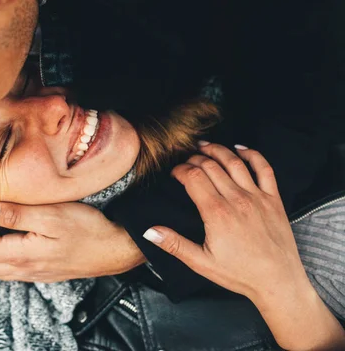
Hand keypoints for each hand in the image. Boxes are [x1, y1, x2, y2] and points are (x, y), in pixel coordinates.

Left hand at [0, 202, 144, 281]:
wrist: (115, 249)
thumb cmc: (86, 228)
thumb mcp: (51, 216)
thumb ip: (16, 215)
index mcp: (21, 255)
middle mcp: (23, 270)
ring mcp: (34, 274)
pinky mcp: (43, 273)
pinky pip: (12, 271)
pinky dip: (2, 259)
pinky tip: (9, 241)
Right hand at [144, 143, 344, 349]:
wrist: (278, 282)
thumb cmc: (240, 274)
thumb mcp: (201, 262)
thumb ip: (174, 244)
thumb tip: (150, 232)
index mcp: (216, 213)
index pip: (193, 177)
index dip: (180, 170)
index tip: (174, 173)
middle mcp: (237, 199)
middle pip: (210, 166)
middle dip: (194, 159)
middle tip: (185, 160)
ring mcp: (257, 197)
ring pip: (234, 162)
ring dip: (217, 150)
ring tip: (204, 146)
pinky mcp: (273, 199)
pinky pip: (264, 169)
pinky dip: (252, 155)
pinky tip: (240, 149)